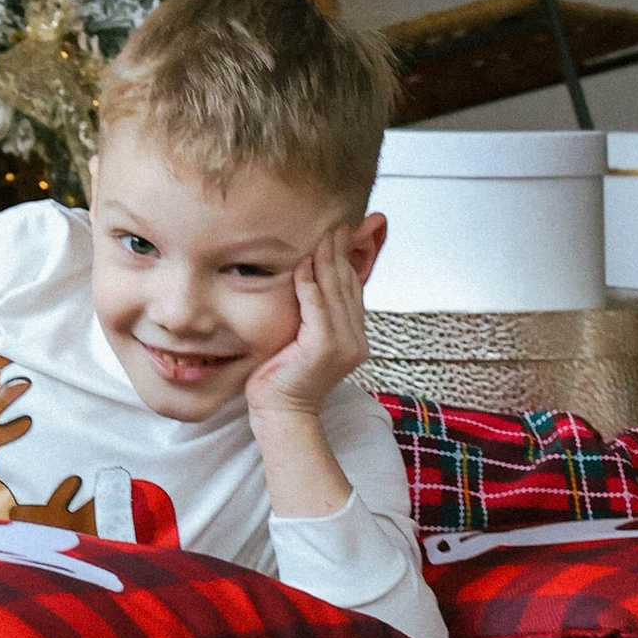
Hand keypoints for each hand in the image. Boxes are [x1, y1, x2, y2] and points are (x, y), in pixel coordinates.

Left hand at [245, 223, 371, 427]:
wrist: (282, 412)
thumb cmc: (285, 376)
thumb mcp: (305, 338)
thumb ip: (313, 313)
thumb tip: (307, 278)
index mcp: (354, 337)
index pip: (353, 289)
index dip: (346, 259)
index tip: (340, 233)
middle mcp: (355, 340)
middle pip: (347, 285)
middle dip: (340, 252)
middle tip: (334, 225)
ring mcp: (343, 344)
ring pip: (335, 291)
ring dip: (327, 260)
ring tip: (321, 235)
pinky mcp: (324, 347)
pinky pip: (316, 307)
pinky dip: (309, 283)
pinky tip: (302, 264)